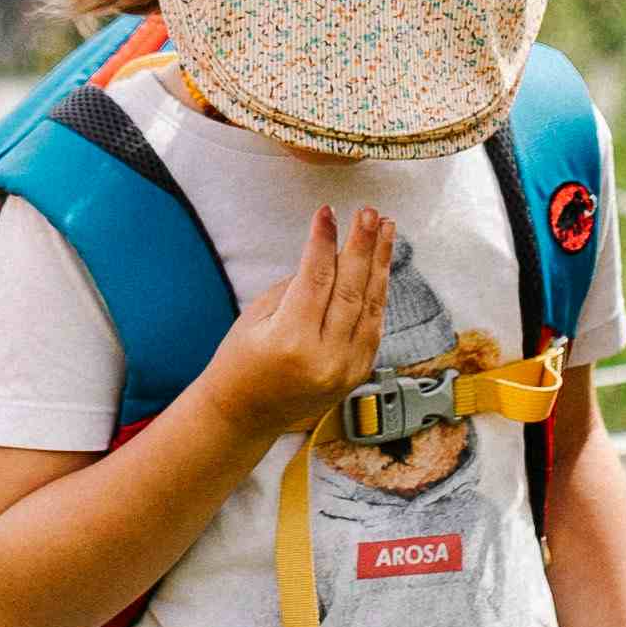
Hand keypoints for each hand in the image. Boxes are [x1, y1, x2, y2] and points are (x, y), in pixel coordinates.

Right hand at [199, 205, 397, 431]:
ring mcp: (345, 369)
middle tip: (368, 212)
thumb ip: (297, 287)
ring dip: (379, 264)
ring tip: (384, 230)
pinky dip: (378, 295)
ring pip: (371, 306)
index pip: (316, 278)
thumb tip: (331, 255)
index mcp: (291, 341)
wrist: (245, 414)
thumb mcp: (257, 317)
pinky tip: (381, 267)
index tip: (327, 212)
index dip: (324, 240)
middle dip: (362, 245)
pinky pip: (374, 327)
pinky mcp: (356, 374)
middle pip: (350, 289)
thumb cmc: (241, 361)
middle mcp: (324, 357)